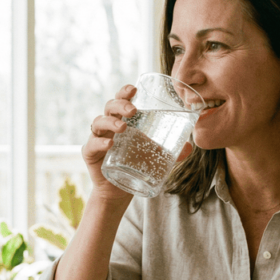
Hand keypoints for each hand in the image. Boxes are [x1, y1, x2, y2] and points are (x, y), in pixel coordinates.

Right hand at [84, 83, 193, 200]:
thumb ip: (171, 151)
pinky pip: (92, 145)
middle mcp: (109, 126)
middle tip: (133, 111)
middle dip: (120, 105)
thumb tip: (189, 147)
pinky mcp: (90, 153)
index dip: (125, 92)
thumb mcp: (155, 156)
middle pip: (110, 107)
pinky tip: (109, 144)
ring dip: (111, 122)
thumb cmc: (135, 165)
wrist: (119, 190)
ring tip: (122, 127)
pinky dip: (100, 143)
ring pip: (99, 122)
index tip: (134, 89)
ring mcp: (98, 138)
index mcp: (124, 120)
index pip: (122, 100)